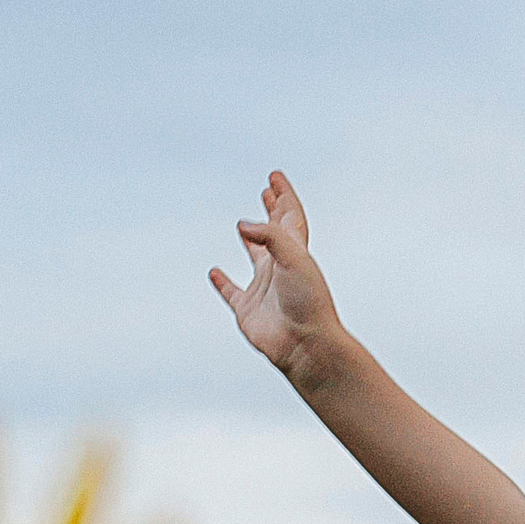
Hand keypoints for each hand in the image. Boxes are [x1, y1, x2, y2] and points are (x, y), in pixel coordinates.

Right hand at [210, 171, 343, 381]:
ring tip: (243, 226)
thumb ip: (270, 236)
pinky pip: (232, 292)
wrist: (307, 346)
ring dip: (251, 241)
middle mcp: (282, 268)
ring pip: (256, 258)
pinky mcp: (249, 310)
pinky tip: (215, 272)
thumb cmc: (309, 305)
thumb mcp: (295, 258)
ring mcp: (265, 289)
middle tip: (267, 191)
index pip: (291, 217)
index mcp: (297, 253)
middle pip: (276, 232)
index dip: (284, 196)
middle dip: (273, 210)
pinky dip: (222, 282)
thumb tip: (244, 224)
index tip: (275, 177)